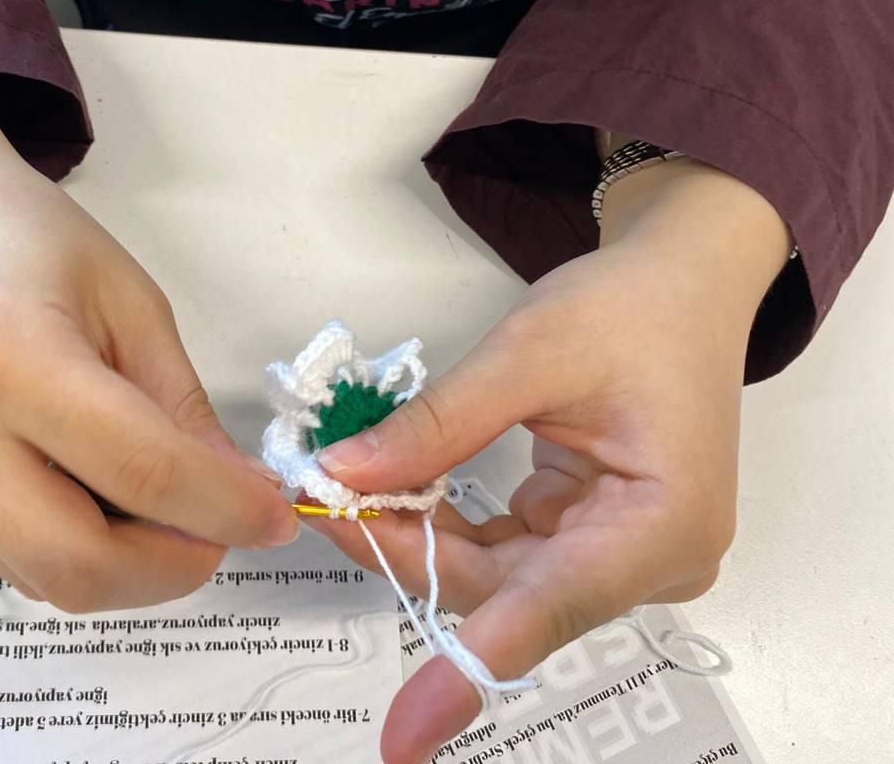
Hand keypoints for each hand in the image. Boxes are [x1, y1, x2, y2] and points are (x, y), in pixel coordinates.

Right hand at [0, 74, 296, 610]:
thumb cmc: (38, 244)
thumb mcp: (136, 306)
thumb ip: (185, 414)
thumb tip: (242, 504)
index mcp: (5, 351)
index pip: (140, 471)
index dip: (226, 509)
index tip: (278, 517)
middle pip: (75, 564)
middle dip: (169, 569)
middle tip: (214, 532)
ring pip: (38, 578)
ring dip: (119, 563)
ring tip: (146, 500)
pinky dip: (61, 547)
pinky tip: (75, 487)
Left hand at [307, 157, 790, 761]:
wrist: (681, 289)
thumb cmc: (629, 309)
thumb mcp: (530, 352)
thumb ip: (440, 423)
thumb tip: (348, 478)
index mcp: (664, 522)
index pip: (556, 605)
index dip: (472, 665)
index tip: (408, 727)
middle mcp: (651, 560)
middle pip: (510, 591)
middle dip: (411, 553)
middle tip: (327, 507)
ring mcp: (622, 556)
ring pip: (499, 577)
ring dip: (421, 540)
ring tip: (348, 495)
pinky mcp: (592, 539)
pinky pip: (507, 552)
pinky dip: (447, 527)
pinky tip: (396, 496)